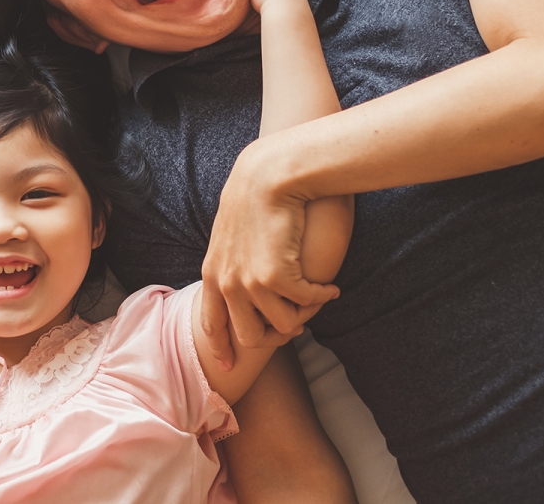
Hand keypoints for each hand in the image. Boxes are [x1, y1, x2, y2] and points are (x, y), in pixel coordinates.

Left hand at [200, 139, 339, 368]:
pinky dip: (322, 297)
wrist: (268, 175)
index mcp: (212, 274)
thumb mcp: (230, 233)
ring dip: (303, 316)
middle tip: (296, 326)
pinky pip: (306, 304)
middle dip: (275, 337)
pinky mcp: (276, 277)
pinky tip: (331, 288)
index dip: (221, 348)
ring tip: (316, 299)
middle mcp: (226, 284)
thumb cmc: (254, 196)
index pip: (212, 324)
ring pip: (283, 326)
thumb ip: (231, 259)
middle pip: (249, 337)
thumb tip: (241, 280)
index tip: (229, 368)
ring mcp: (249, 284)